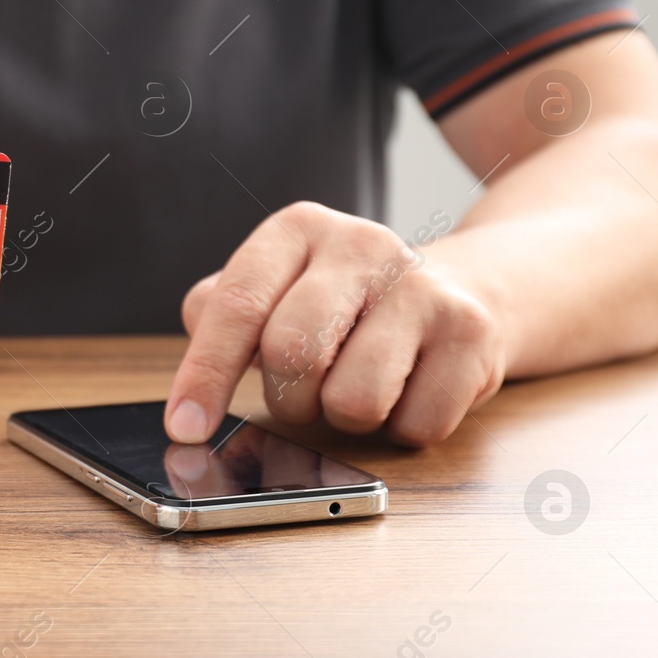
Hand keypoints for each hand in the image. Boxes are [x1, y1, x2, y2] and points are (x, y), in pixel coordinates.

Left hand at [165, 202, 504, 446]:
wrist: (463, 289)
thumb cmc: (343, 306)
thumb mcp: (273, 292)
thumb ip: (220, 320)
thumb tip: (188, 395)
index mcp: (297, 229)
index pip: (237, 306)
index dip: (204, 375)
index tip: (184, 427)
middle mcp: (361, 244)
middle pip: (293, 355)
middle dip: (289, 399)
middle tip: (304, 395)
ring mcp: (423, 286)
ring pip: (354, 402)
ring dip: (347, 418)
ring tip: (361, 382)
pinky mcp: (473, 332)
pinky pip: (416, 425)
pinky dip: (402, 427)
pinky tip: (410, 387)